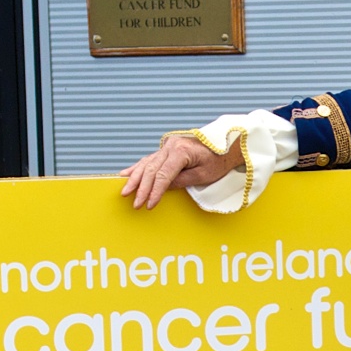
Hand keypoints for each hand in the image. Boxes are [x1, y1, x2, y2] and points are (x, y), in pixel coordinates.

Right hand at [119, 133, 241, 208]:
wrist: (226, 146)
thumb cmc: (219, 161)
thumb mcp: (204, 175)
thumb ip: (182, 181)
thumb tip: (162, 189)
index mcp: (182, 151)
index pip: (163, 175)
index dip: (155, 191)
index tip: (148, 205)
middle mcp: (171, 146)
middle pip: (151, 169)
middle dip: (141, 188)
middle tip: (135, 204)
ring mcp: (168, 146)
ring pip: (147, 163)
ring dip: (135, 178)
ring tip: (125, 191)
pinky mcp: (167, 149)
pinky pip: (149, 159)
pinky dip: (137, 168)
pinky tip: (125, 174)